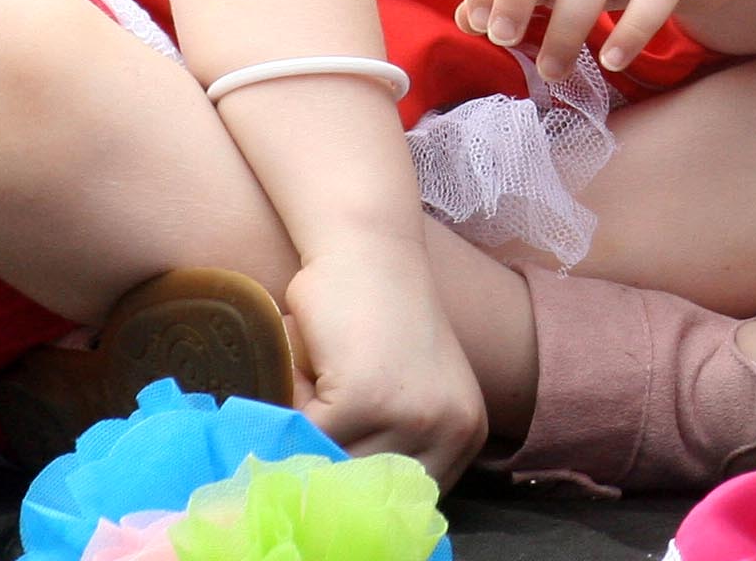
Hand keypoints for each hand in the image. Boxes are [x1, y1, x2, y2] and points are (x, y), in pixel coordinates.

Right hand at [286, 238, 489, 481]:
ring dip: (305, 432)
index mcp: (466, 433)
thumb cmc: (375, 316)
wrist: (367, 247)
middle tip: (313, 417)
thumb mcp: (399, 395)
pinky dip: (289, 407)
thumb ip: (384, 448)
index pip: (403, 501)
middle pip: (364, 491)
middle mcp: (452, 429)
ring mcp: (412, 415)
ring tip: (315, 380)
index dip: (358, 493)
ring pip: (328, 464)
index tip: (328, 481)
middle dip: (327, 462)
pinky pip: (303, 435)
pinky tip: (306, 365)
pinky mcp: (364, 398)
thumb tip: (331, 508)